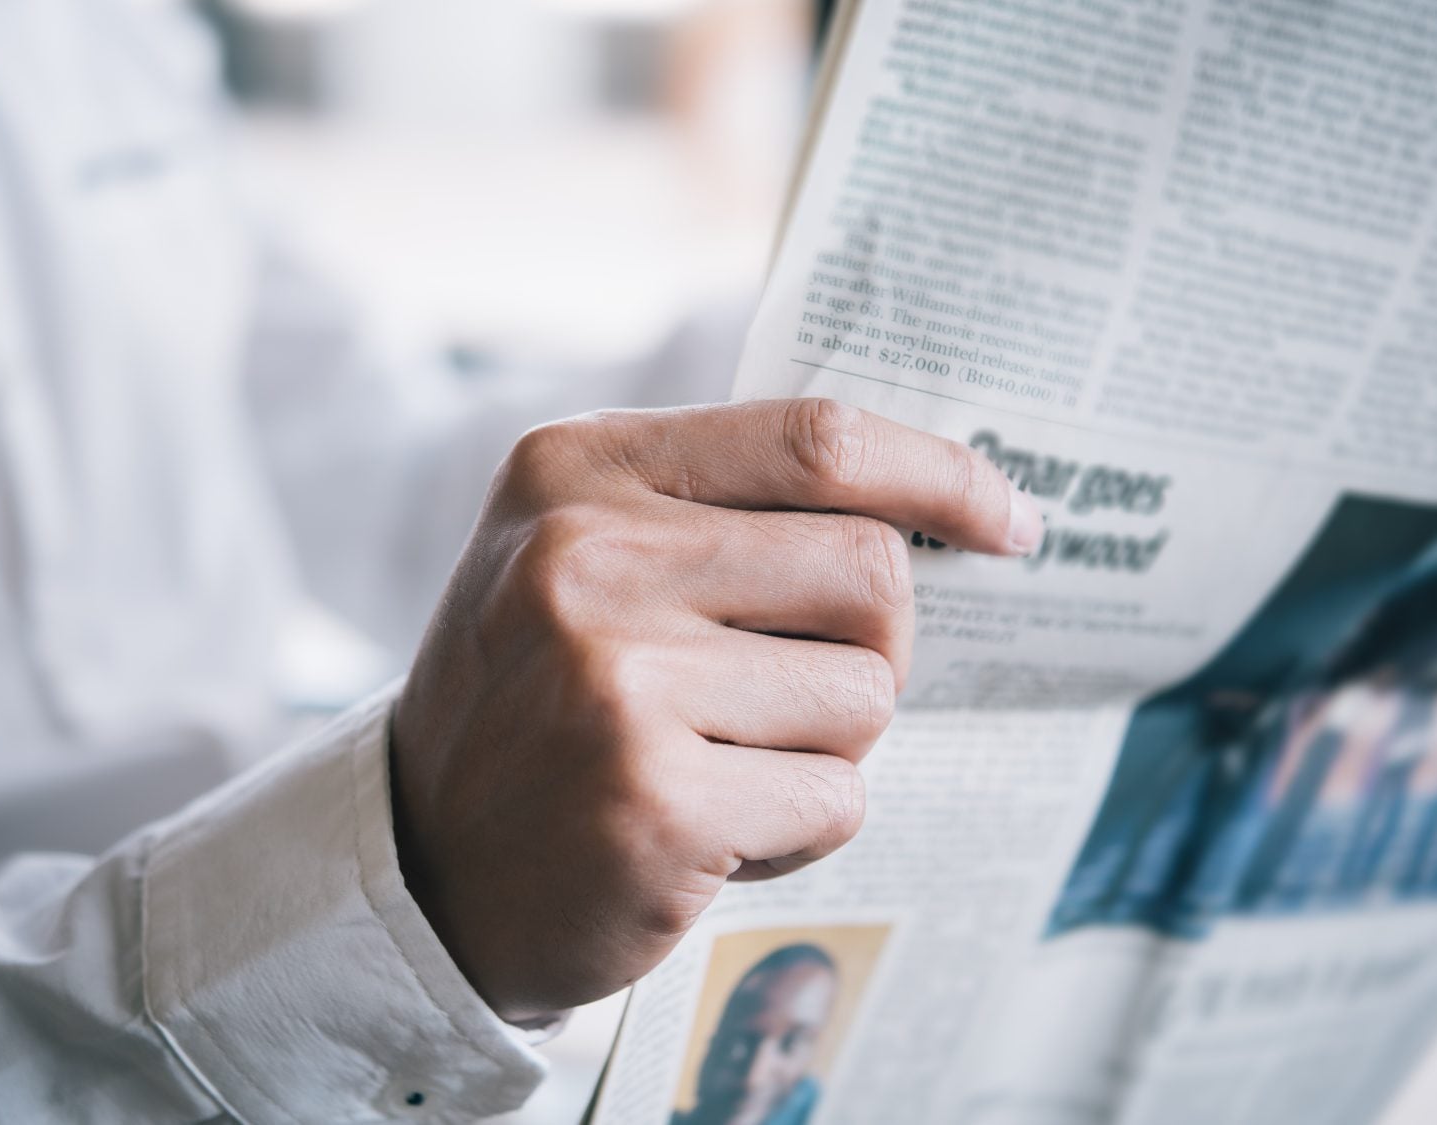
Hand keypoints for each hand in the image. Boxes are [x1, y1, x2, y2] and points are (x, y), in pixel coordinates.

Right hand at [391, 398, 1040, 1022]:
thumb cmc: (541, 699)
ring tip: (716, 765)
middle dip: (870, 649)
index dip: (941, 475)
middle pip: (870, 574)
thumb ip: (722, 510)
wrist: (427, 867)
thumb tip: (932, 503)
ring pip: (865, 697)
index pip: (816, 439)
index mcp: (578, 469)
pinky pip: (835, 797)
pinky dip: (797, 828)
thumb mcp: (583, 554)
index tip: (1009, 520)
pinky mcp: (655, 800)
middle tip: (791, 696)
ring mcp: (616, 679)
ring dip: (822, 750)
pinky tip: (707, 829)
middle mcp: (585, 557)